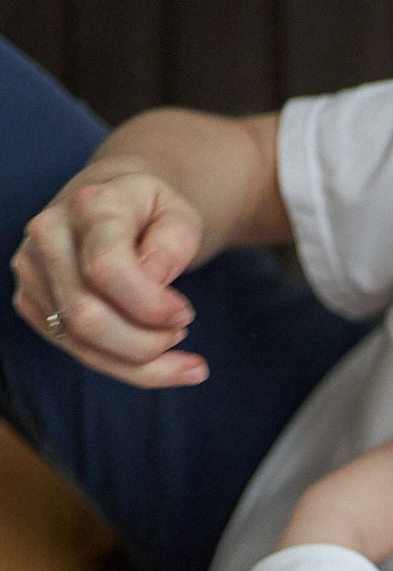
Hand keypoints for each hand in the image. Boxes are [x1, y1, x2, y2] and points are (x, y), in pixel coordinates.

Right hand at [11, 167, 207, 387]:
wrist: (109, 204)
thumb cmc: (150, 213)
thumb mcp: (180, 214)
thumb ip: (174, 242)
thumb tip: (152, 278)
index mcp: (89, 205)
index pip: (106, 268)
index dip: (149, 305)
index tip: (184, 314)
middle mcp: (49, 235)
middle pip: (86, 316)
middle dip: (144, 342)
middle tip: (180, 332)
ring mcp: (32, 270)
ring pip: (80, 343)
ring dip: (138, 363)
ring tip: (177, 353)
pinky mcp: (30, 302)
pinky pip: (76, 351)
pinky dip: (123, 366)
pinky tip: (158, 363)